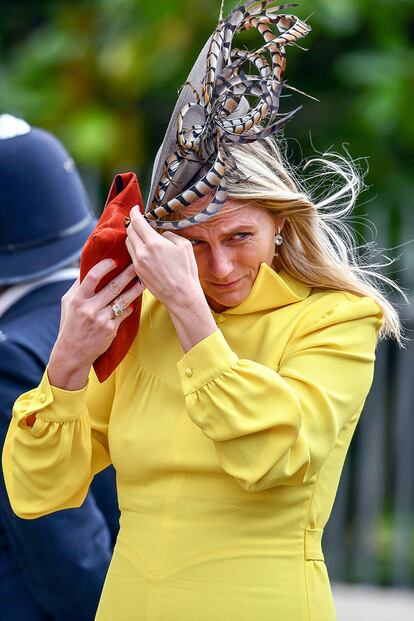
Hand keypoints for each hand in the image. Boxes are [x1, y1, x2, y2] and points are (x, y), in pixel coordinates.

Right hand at [48, 259, 143, 388]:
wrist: (73, 353)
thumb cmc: (70, 324)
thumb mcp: (68, 303)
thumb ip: (78, 286)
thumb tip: (89, 266)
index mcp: (78, 299)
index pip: (93, 276)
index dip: (105, 266)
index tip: (115, 260)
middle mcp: (90, 308)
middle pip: (113, 287)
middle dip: (127, 274)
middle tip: (137, 265)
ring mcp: (102, 320)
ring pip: (123, 300)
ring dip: (135, 290)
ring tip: (143, 281)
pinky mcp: (111, 329)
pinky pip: (124, 313)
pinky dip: (129, 307)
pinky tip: (134, 302)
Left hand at [125, 206, 203, 309]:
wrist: (181, 296)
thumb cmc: (186, 272)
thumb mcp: (184, 246)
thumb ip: (170, 234)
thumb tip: (162, 234)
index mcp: (154, 243)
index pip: (137, 222)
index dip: (135, 212)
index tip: (136, 208)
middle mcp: (142, 252)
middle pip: (130, 231)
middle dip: (133, 223)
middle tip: (138, 220)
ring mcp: (138, 263)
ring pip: (128, 243)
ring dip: (132, 235)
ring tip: (141, 234)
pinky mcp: (138, 272)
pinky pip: (132, 254)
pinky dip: (134, 247)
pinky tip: (143, 248)